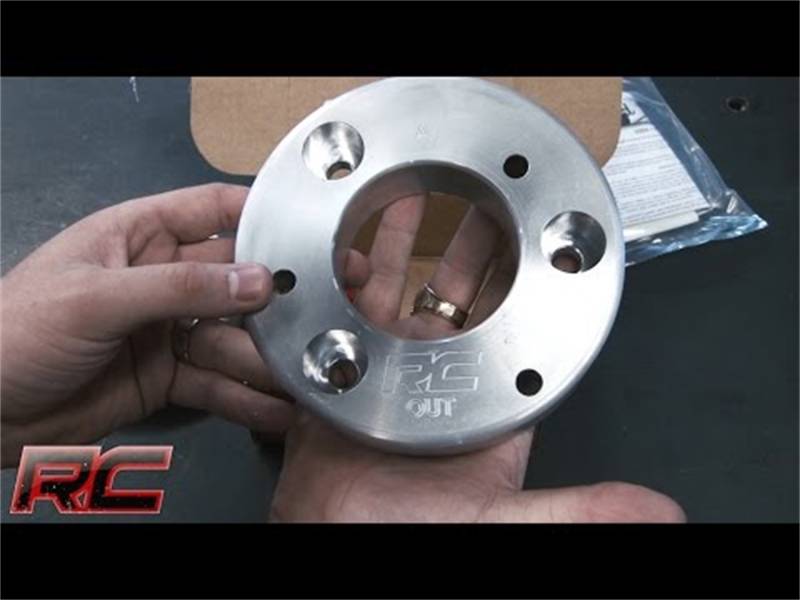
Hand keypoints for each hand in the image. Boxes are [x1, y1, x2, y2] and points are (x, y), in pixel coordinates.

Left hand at [1, 184, 295, 466]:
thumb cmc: (19, 332)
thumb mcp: (98, 298)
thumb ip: (180, 288)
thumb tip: (259, 281)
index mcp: (139, 235)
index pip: (212, 211)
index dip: (261, 216)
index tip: (314, 231)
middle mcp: (161, 278)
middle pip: (234, 280)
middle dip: (282, 295)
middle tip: (335, 304)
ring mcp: (167, 330)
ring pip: (233, 337)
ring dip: (267, 357)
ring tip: (307, 373)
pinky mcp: (168, 377)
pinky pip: (217, 383)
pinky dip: (246, 398)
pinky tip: (278, 408)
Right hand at [269, 195, 686, 521]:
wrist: (332, 541)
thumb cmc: (407, 536)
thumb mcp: (500, 519)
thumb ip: (573, 513)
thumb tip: (654, 514)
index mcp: (491, 402)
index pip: (520, 325)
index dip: (527, 277)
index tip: (536, 233)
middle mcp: (443, 376)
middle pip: (464, 296)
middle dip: (474, 243)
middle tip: (484, 192)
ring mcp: (393, 367)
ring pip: (404, 292)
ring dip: (411, 246)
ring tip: (417, 194)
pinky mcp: (343, 367)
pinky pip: (346, 308)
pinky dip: (350, 274)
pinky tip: (353, 245)